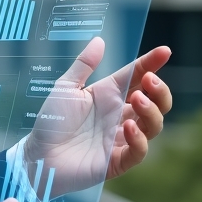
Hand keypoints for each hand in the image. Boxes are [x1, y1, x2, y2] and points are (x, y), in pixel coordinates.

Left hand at [22, 38, 172, 194]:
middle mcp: (120, 115)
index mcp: (109, 95)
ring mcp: (121, 138)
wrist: (37, 155)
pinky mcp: (117, 161)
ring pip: (154, 125)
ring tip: (137, 99)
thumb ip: (83, 65)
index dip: (152, 63)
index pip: (137, 76)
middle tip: (149, 81)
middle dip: (160, 90)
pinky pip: (139, 151)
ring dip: (151, 111)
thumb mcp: (65, 88)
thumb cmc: (51, 122)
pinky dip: (139, 139)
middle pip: (156, 102)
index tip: (164, 51)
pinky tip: (128, 126)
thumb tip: (100, 40)